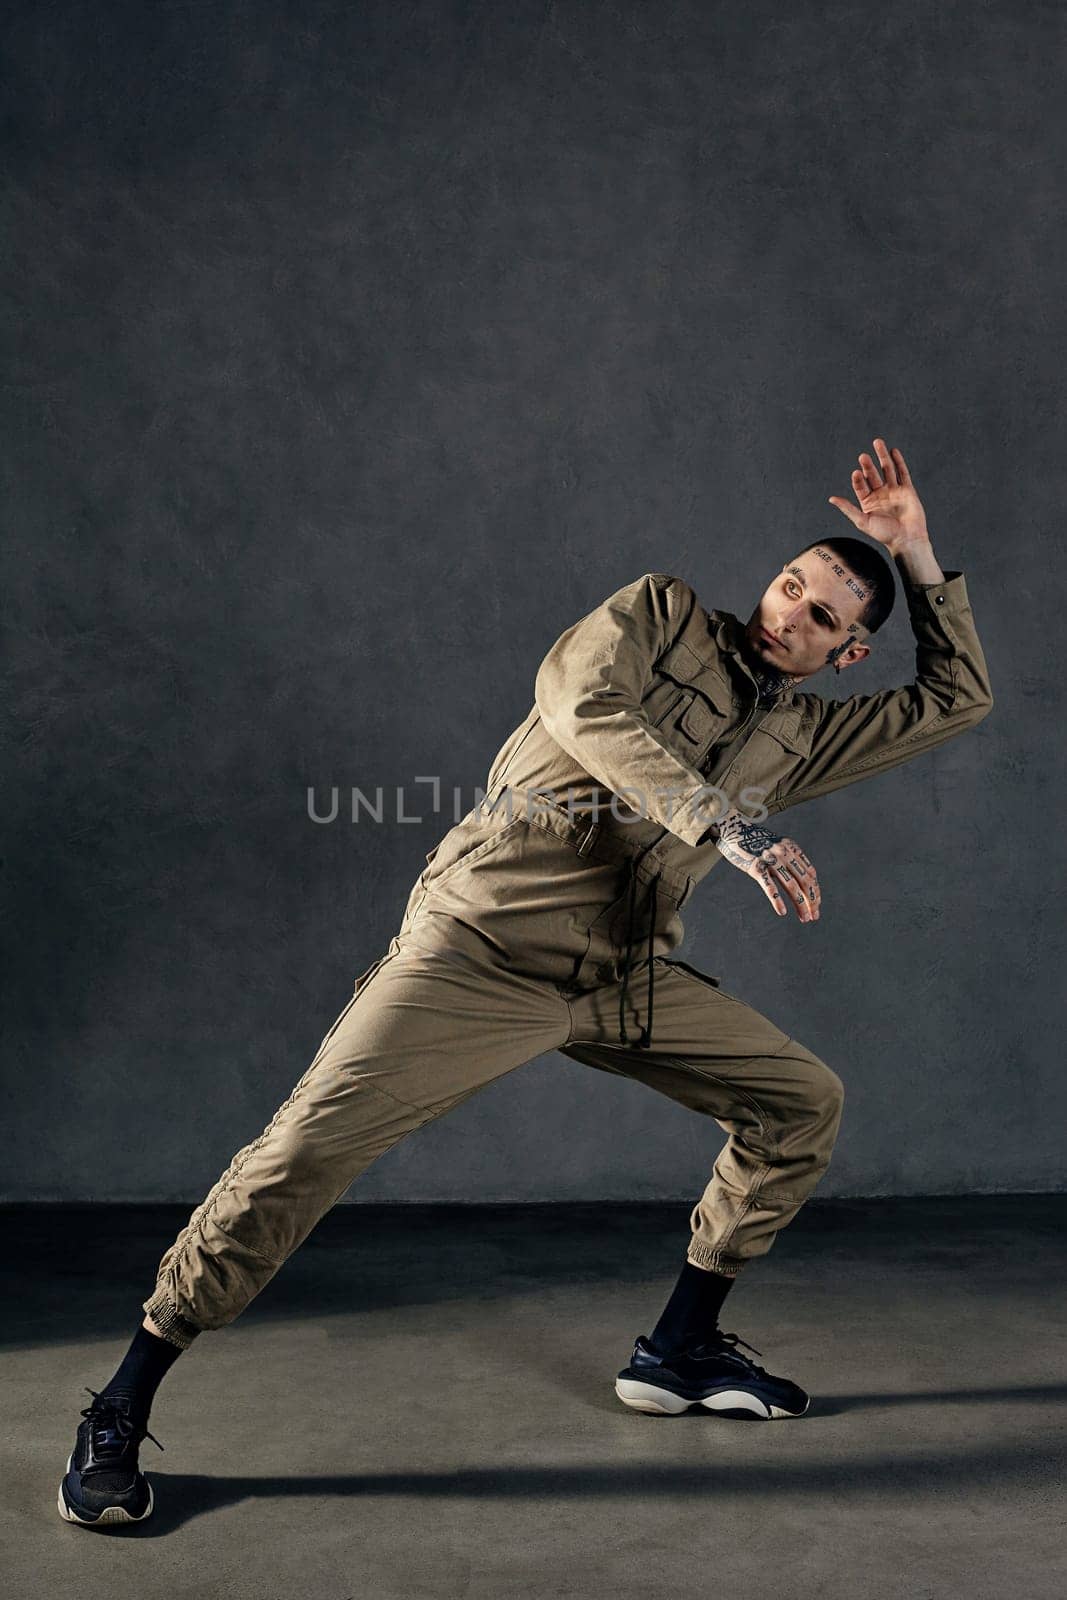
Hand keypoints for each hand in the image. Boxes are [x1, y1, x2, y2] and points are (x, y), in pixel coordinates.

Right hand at [712, 816, 820, 921]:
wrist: (733, 829)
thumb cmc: (755, 840)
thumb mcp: (778, 845)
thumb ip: (792, 857)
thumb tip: (810, 877)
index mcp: (791, 849)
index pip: (810, 874)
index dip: (815, 892)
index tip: (816, 905)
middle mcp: (784, 854)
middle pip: (804, 881)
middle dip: (811, 901)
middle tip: (814, 916)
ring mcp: (770, 860)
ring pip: (791, 886)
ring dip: (800, 904)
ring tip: (804, 918)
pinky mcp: (756, 868)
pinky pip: (770, 887)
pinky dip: (777, 900)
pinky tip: (782, 912)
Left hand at [828, 437, 929, 554]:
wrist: (907, 539)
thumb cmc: (883, 534)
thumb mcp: (862, 521)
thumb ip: (848, 509)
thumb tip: (831, 498)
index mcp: (868, 502)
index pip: (860, 486)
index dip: (858, 479)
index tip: (856, 472)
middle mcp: (880, 494)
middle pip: (873, 475)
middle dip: (868, 465)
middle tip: (863, 456)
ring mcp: (894, 491)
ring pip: (887, 469)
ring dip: (883, 456)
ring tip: (878, 442)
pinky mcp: (907, 490)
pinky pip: (903, 473)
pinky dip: (899, 462)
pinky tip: (893, 452)